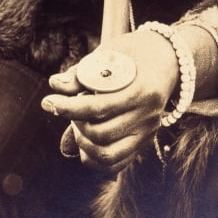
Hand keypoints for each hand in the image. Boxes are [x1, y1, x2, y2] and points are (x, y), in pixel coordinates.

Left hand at [41, 27, 179, 173]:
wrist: (168, 60)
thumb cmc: (134, 53)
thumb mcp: (109, 53)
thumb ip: (83, 71)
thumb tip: (54, 85)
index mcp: (142, 90)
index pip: (98, 108)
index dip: (68, 107)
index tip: (48, 102)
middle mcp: (148, 116)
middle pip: (100, 134)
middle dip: (74, 123)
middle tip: (67, 108)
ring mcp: (148, 132)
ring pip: (107, 155)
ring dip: (83, 144)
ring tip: (77, 125)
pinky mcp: (144, 142)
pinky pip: (116, 164)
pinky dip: (94, 159)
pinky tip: (83, 142)